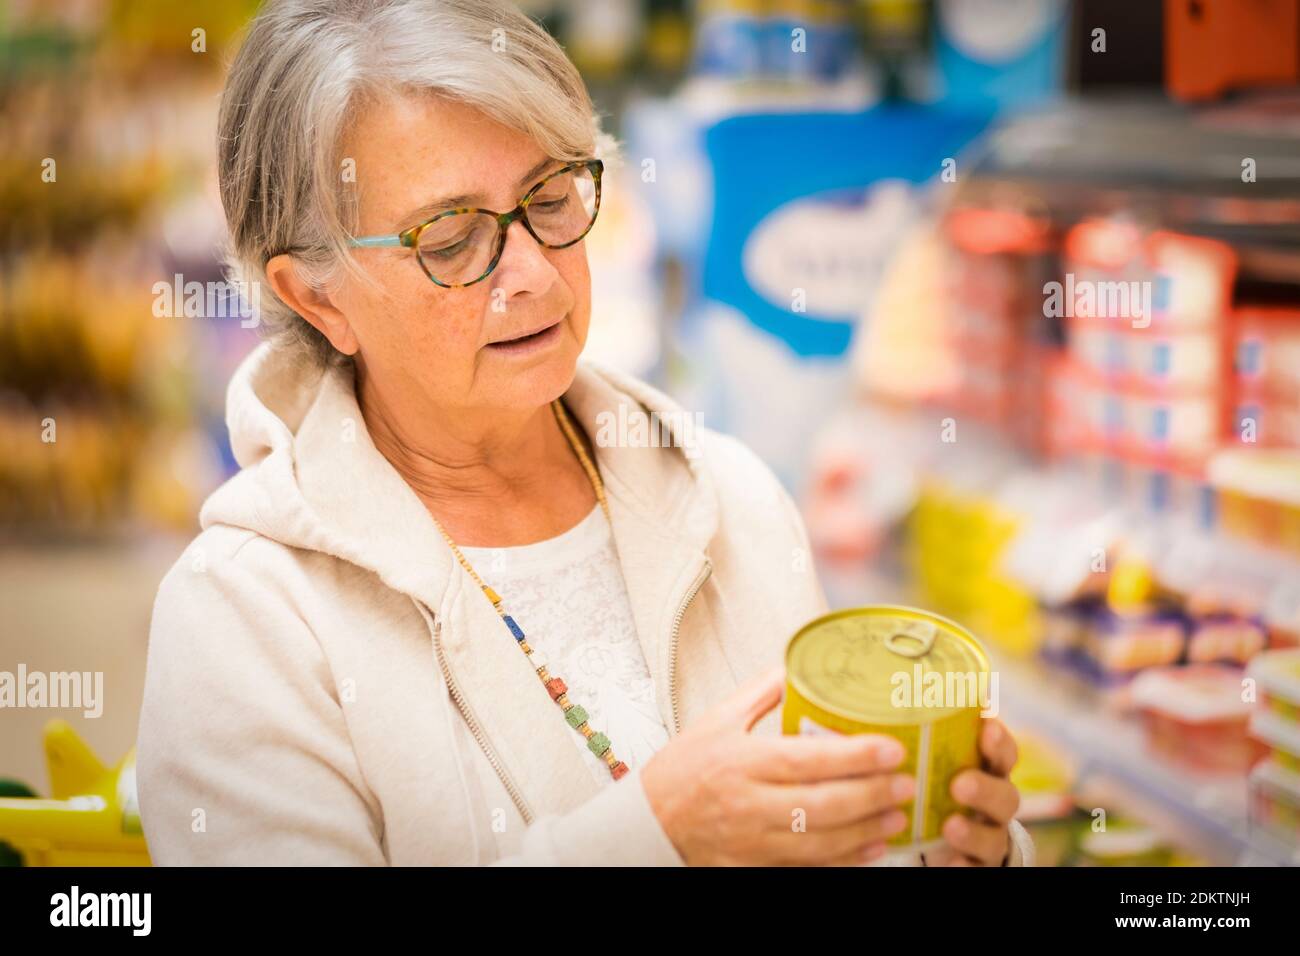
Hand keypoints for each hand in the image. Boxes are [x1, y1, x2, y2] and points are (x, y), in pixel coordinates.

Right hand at [640, 665, 914, 865]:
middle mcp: (747, 804)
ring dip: (865, 831)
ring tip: (897, 817)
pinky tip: (869, 849)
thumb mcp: (715, 721)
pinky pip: (804, 869)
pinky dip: (842, 862)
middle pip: (821, 805)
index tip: (892, 749)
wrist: (646, 824)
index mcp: (741, 761)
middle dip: (871, 796)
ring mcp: (750, 842)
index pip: (807, 759)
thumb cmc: (682, 769)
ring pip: (819, 843)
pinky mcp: (751, 869)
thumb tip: (797, 664)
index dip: (854, 756)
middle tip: (907, 784)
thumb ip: (759, 694)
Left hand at [928, 718, 1020, 865]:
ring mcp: (989, 835)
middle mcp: (995, 802)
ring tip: (950, 826)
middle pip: (1006, 796)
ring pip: (993, 835)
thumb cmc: (935, 779)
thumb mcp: (933, 753)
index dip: (999, 741)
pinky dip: (964, 865)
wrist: (945, 834)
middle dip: (986, 788)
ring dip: (974, 831)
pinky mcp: (976, 862)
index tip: (987, 727)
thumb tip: (891, 681)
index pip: (1003, 753)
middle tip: (960, 783)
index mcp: (986, 769)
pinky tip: (949, 862)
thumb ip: (926, 728)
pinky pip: (976, 867)